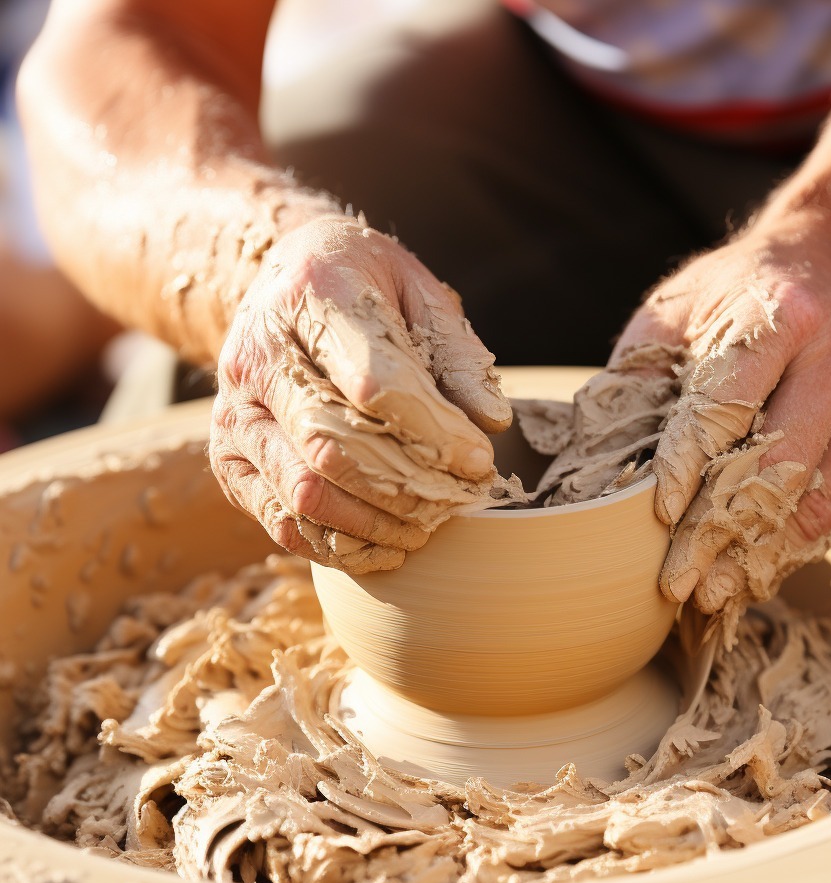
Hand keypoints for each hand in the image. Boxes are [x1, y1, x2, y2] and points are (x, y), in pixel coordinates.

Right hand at [210, 215, 511, 571]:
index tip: (480, 462)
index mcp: (309, 300)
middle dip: (407, 488)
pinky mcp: (230, 463)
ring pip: (305, 495)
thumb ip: (457, 354)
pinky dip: (340, 547)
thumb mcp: (419, 291)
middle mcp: (256, 359)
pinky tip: (386, 544)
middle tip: (458, 501)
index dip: (433, 434)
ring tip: (427, 527)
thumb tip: (492, 423)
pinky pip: (283, 523)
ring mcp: (235, 417)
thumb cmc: (362, 287)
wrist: (281, 280)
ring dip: (376, 525)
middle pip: (333, 449)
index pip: (373, 385)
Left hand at [612, 217, 830, 630]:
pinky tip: (757, 562)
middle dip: (718, 535)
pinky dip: (796, 540)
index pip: (724, 409)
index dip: (688, 469)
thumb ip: (636, 374)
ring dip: (757, 556)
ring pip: (814, 503)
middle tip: (679, 586)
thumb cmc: (741, 295)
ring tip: (714, 593)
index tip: (659, 520)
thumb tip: (589, 454)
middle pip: (773, 468)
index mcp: (781, 317)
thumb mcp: (678, 310)